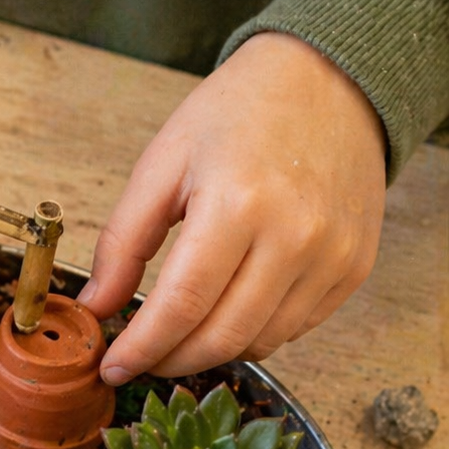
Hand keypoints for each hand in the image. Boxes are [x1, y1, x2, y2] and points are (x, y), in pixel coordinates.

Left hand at [77, 31, 386, 383]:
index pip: (182, 306)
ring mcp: (332, 256)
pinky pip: (294, 329)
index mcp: (239, 204)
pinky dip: (251, 333)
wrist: (329, 81)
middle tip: (138, 359)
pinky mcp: (354, 267)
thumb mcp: (162, 165)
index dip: (141, 348)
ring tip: (176, 334)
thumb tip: (95, 307)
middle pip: (222, 337)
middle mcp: (296, 237)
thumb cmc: (238, 114)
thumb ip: (122, 242)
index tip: (111, 367)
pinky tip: (224, 311)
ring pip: (259, 343)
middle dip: (169, 360)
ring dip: (209, 351)